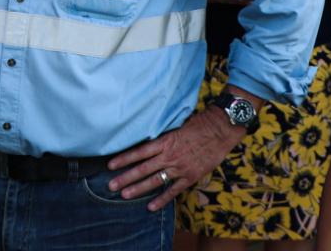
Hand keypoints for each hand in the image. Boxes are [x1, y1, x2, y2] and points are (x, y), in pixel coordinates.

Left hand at [106, 106, 245, 210]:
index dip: (124, 159)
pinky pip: (173, 190)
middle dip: (125, 177)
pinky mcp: (190, 177)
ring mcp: (179, 168)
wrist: (220, 130)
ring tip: (124, 195)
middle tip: (111, 185)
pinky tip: (151, 206)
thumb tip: (148, 141)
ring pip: (154, 181)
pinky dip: (161, 199)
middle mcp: (169, 156)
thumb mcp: (177, 126)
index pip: (139, 152)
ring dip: (138, 189)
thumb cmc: (199, 124)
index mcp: (165, 141)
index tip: (110, 165)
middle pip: (143, 169)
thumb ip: (163, 137)